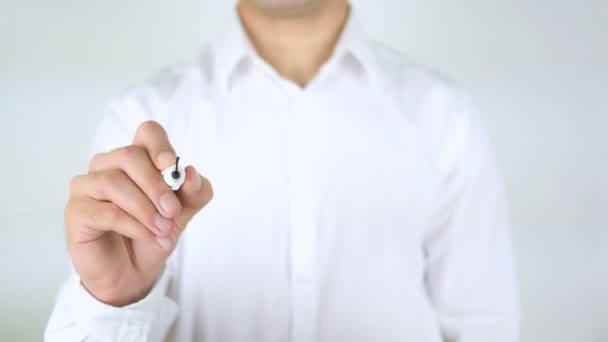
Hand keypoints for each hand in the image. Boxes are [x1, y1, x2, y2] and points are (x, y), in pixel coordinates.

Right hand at [65, 121, 212, 305]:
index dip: (159, 145)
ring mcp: (88, 186)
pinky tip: (151, 238)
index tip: (171, 166)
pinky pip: (105, 212)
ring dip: (145, 209)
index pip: (147, 133)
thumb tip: (191, 174)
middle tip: (173, 210)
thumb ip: (195, 192)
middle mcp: (108, 166)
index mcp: (137, 159)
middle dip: (155, 184)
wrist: (134, 272)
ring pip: (113, 182)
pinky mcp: (77, 212)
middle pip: (128, 155)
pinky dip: (134, 226)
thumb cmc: (154, 232)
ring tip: (164, 230)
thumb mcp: (184, 212)